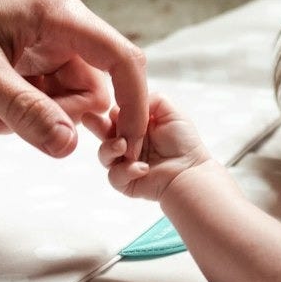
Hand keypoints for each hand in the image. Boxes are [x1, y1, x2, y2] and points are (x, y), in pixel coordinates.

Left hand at [0, 0, 147, 156]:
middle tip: (21, 134)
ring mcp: (42, 42)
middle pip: (94, 86)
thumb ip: (25, 111)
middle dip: (64, 120)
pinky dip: (20, 116)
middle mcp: (60, 26)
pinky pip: (41, 97)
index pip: (122, 59)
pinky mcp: (24, 58)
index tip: (129, 146)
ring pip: (66, 97)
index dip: (135, 104)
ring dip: (37, 121)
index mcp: (60, 14)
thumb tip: (70, 148)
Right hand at [99, 93, 213, 199]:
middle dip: (95, 125)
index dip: (112, 112)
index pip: (115, 115)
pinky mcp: (126, 182)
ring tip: (123, 146)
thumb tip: (129, 101)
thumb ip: (150, 99)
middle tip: (90, 119)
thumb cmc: (184, 142)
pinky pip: (114, 176)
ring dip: (111, 148)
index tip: (114, 110)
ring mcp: (125, 163)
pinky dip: (127, 171)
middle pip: (103, 133)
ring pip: (104, 154)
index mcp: (136, 126)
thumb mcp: (170, 111)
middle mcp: (128, 143)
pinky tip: (144, 168)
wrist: (190, 170)